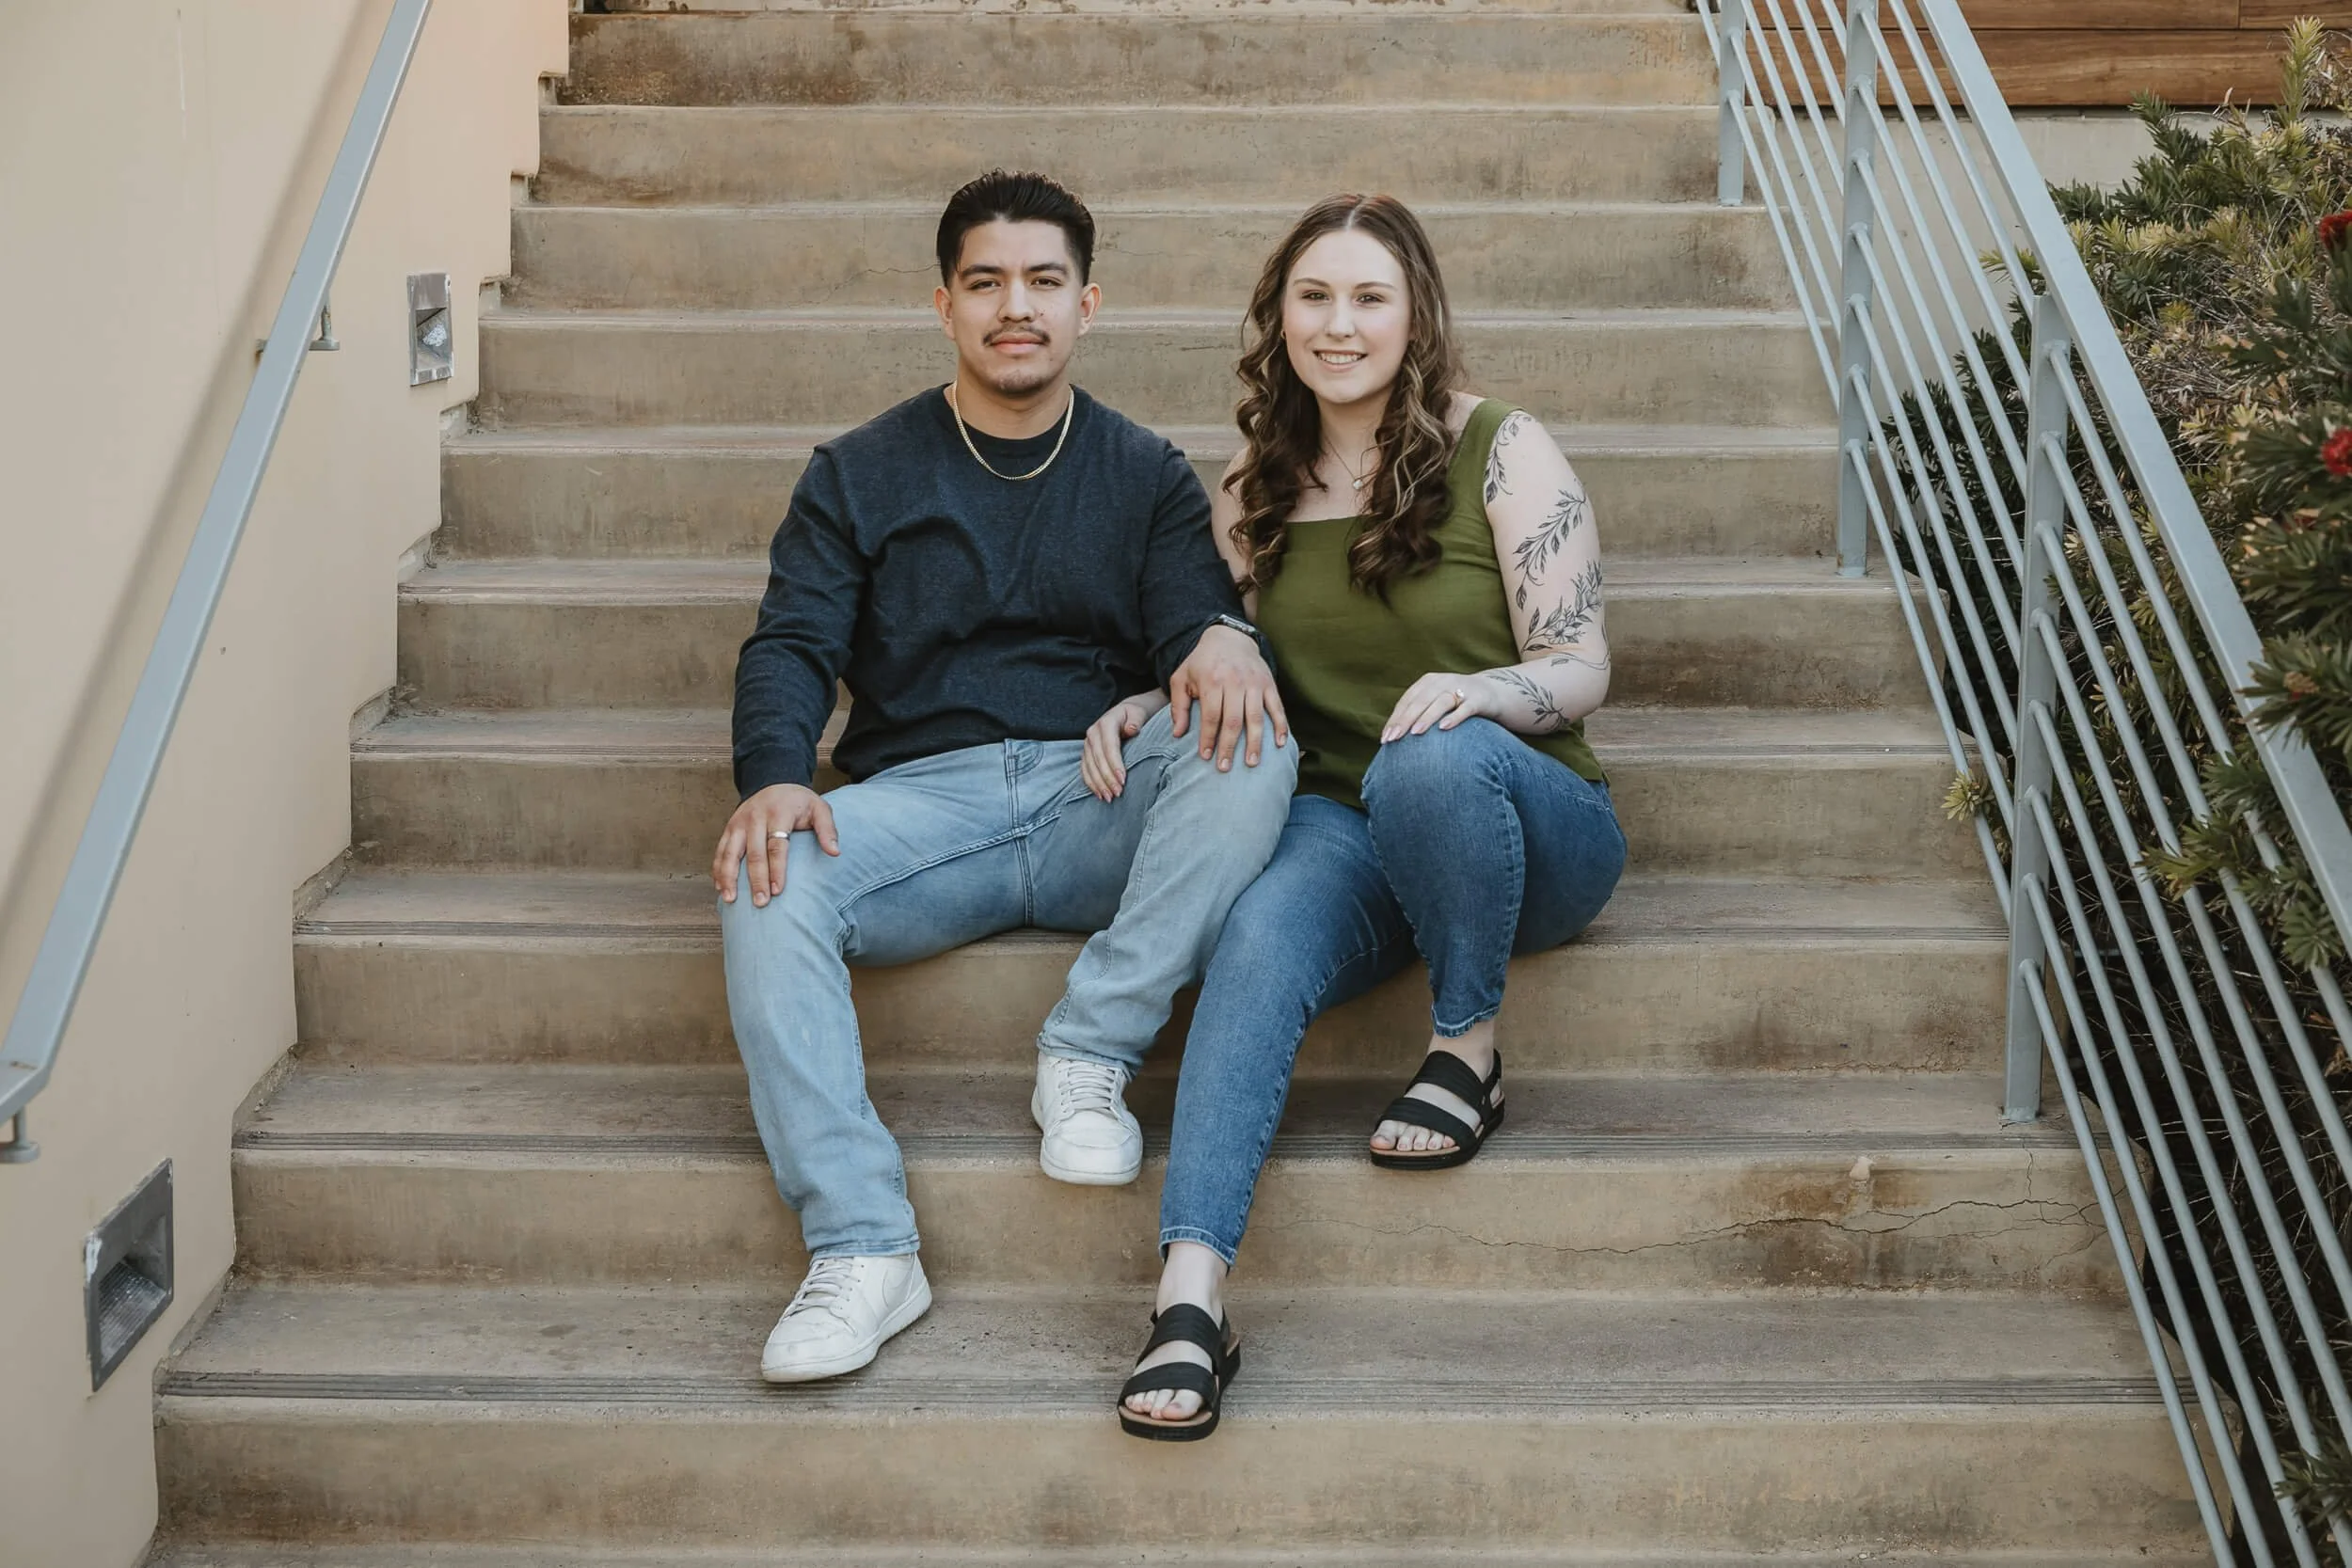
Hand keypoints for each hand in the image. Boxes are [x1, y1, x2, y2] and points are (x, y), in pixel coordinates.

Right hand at [713, 783, 839, 906]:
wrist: (774, 782)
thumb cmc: (799, 802)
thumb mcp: (819, 808)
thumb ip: (827, 829)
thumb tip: (835, 852)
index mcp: (778, 813)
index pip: (776, 845)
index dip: (776, 869)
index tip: (778, 890)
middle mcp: (755, 817)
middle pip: (753, 853)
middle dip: (756, 879)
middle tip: (760, 902)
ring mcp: (739, 823)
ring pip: (730, 853)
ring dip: (729, 877)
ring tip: (730, 899)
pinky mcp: (729, 828)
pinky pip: (720, 851)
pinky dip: (718, 869)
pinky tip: (720, 887)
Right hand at [1082, 693, 1168, 800]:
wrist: (1125, 713)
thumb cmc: (1135, 715)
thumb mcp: (1139, 714)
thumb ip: (1136, 721)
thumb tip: (1131, 729)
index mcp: (1106, 722)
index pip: (1109, 746)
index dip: (1115, 764)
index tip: (1123, 780)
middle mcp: (1093, 732)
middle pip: (1098, 759)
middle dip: (1107, 778)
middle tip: (1118, 793)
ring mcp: (1088, 743)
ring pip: (1089, 766)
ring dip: (1099, 784)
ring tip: (1109, 798)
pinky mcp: (1086, 753)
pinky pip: (1085, 770)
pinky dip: (1091, 783)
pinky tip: (1099, 794)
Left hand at [1167, 624, 1287, 770]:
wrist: (1228, 637)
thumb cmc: (1201, 662)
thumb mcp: (1182, 678)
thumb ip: (1178, 705)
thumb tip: (1177, 733)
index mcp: (1212, 681)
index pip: (1211, 716)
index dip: (1209, 738)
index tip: (1206, 757)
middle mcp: (1235, 682)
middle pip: (1233, 721)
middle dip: (1229, 746)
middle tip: (1225, 768)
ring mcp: (1254, 683)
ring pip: (1256, 718)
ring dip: (1254, 742)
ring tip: (1251, 763)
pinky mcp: (1269, 684)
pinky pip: (1277, 707)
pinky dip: (1280, 726)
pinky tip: (1279, 744)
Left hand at [1381, 672, 1503, 742]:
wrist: (1492, 693)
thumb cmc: (1456, 703)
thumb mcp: (1435, 702)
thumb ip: (1418, 714)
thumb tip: (1393, 738)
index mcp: (1428, 682)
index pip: (1407, 701)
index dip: (1395, 719)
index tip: (1385, 738)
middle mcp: (1443, 682)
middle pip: (1420, 701)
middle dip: (1404, 720)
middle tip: (1393, 739)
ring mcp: (1461, 689)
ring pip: (1440, 702)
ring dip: (1426, 717)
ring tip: (1414, 733)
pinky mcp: (1478, 699)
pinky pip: (1465, 709)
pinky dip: (1454, 717)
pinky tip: (1443, 728)